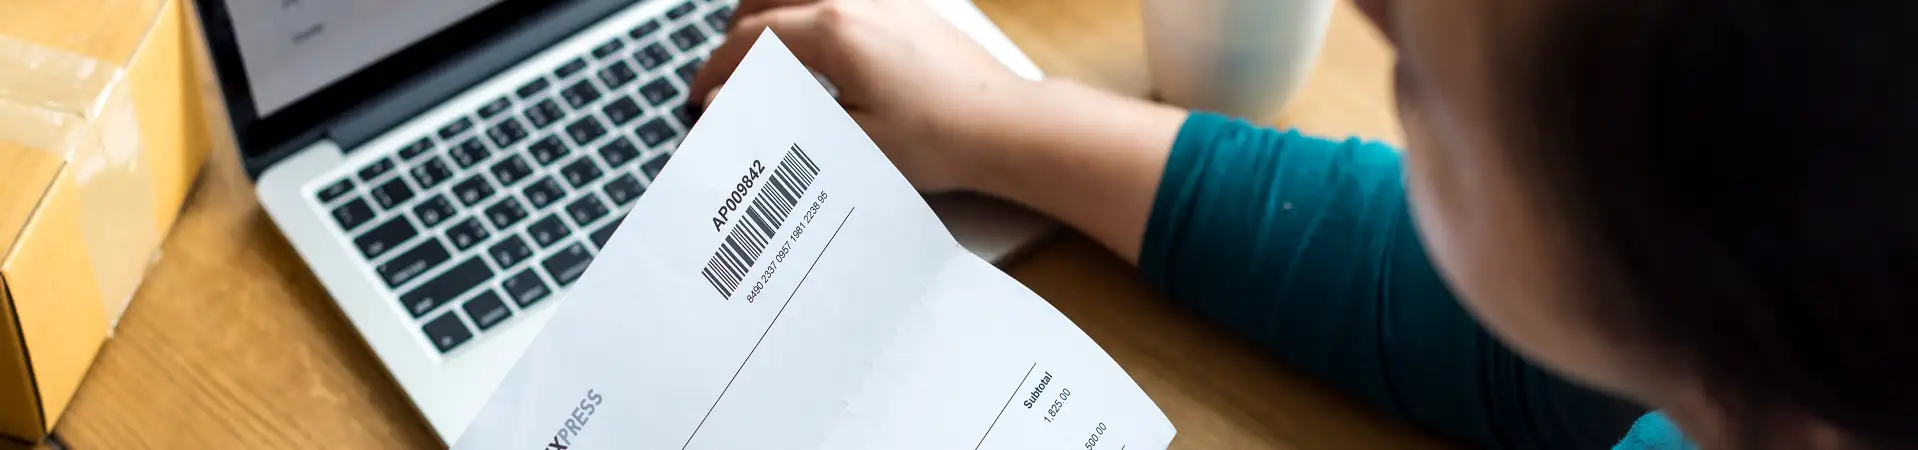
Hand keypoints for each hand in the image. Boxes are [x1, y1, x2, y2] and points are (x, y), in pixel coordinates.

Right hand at [691, 0, 1035, 191]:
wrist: (1005, 125)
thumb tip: (729, 105)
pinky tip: (808, 42)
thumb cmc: (939, 138)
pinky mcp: (900, 1)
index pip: (749, 39)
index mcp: (834, 29)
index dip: (715, 71)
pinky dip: (802, 7)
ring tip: (759, 54)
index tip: (702, 98)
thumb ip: (781, 117)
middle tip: (725, 79)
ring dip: (767, 12)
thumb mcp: (848, 141)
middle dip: (735, 38)